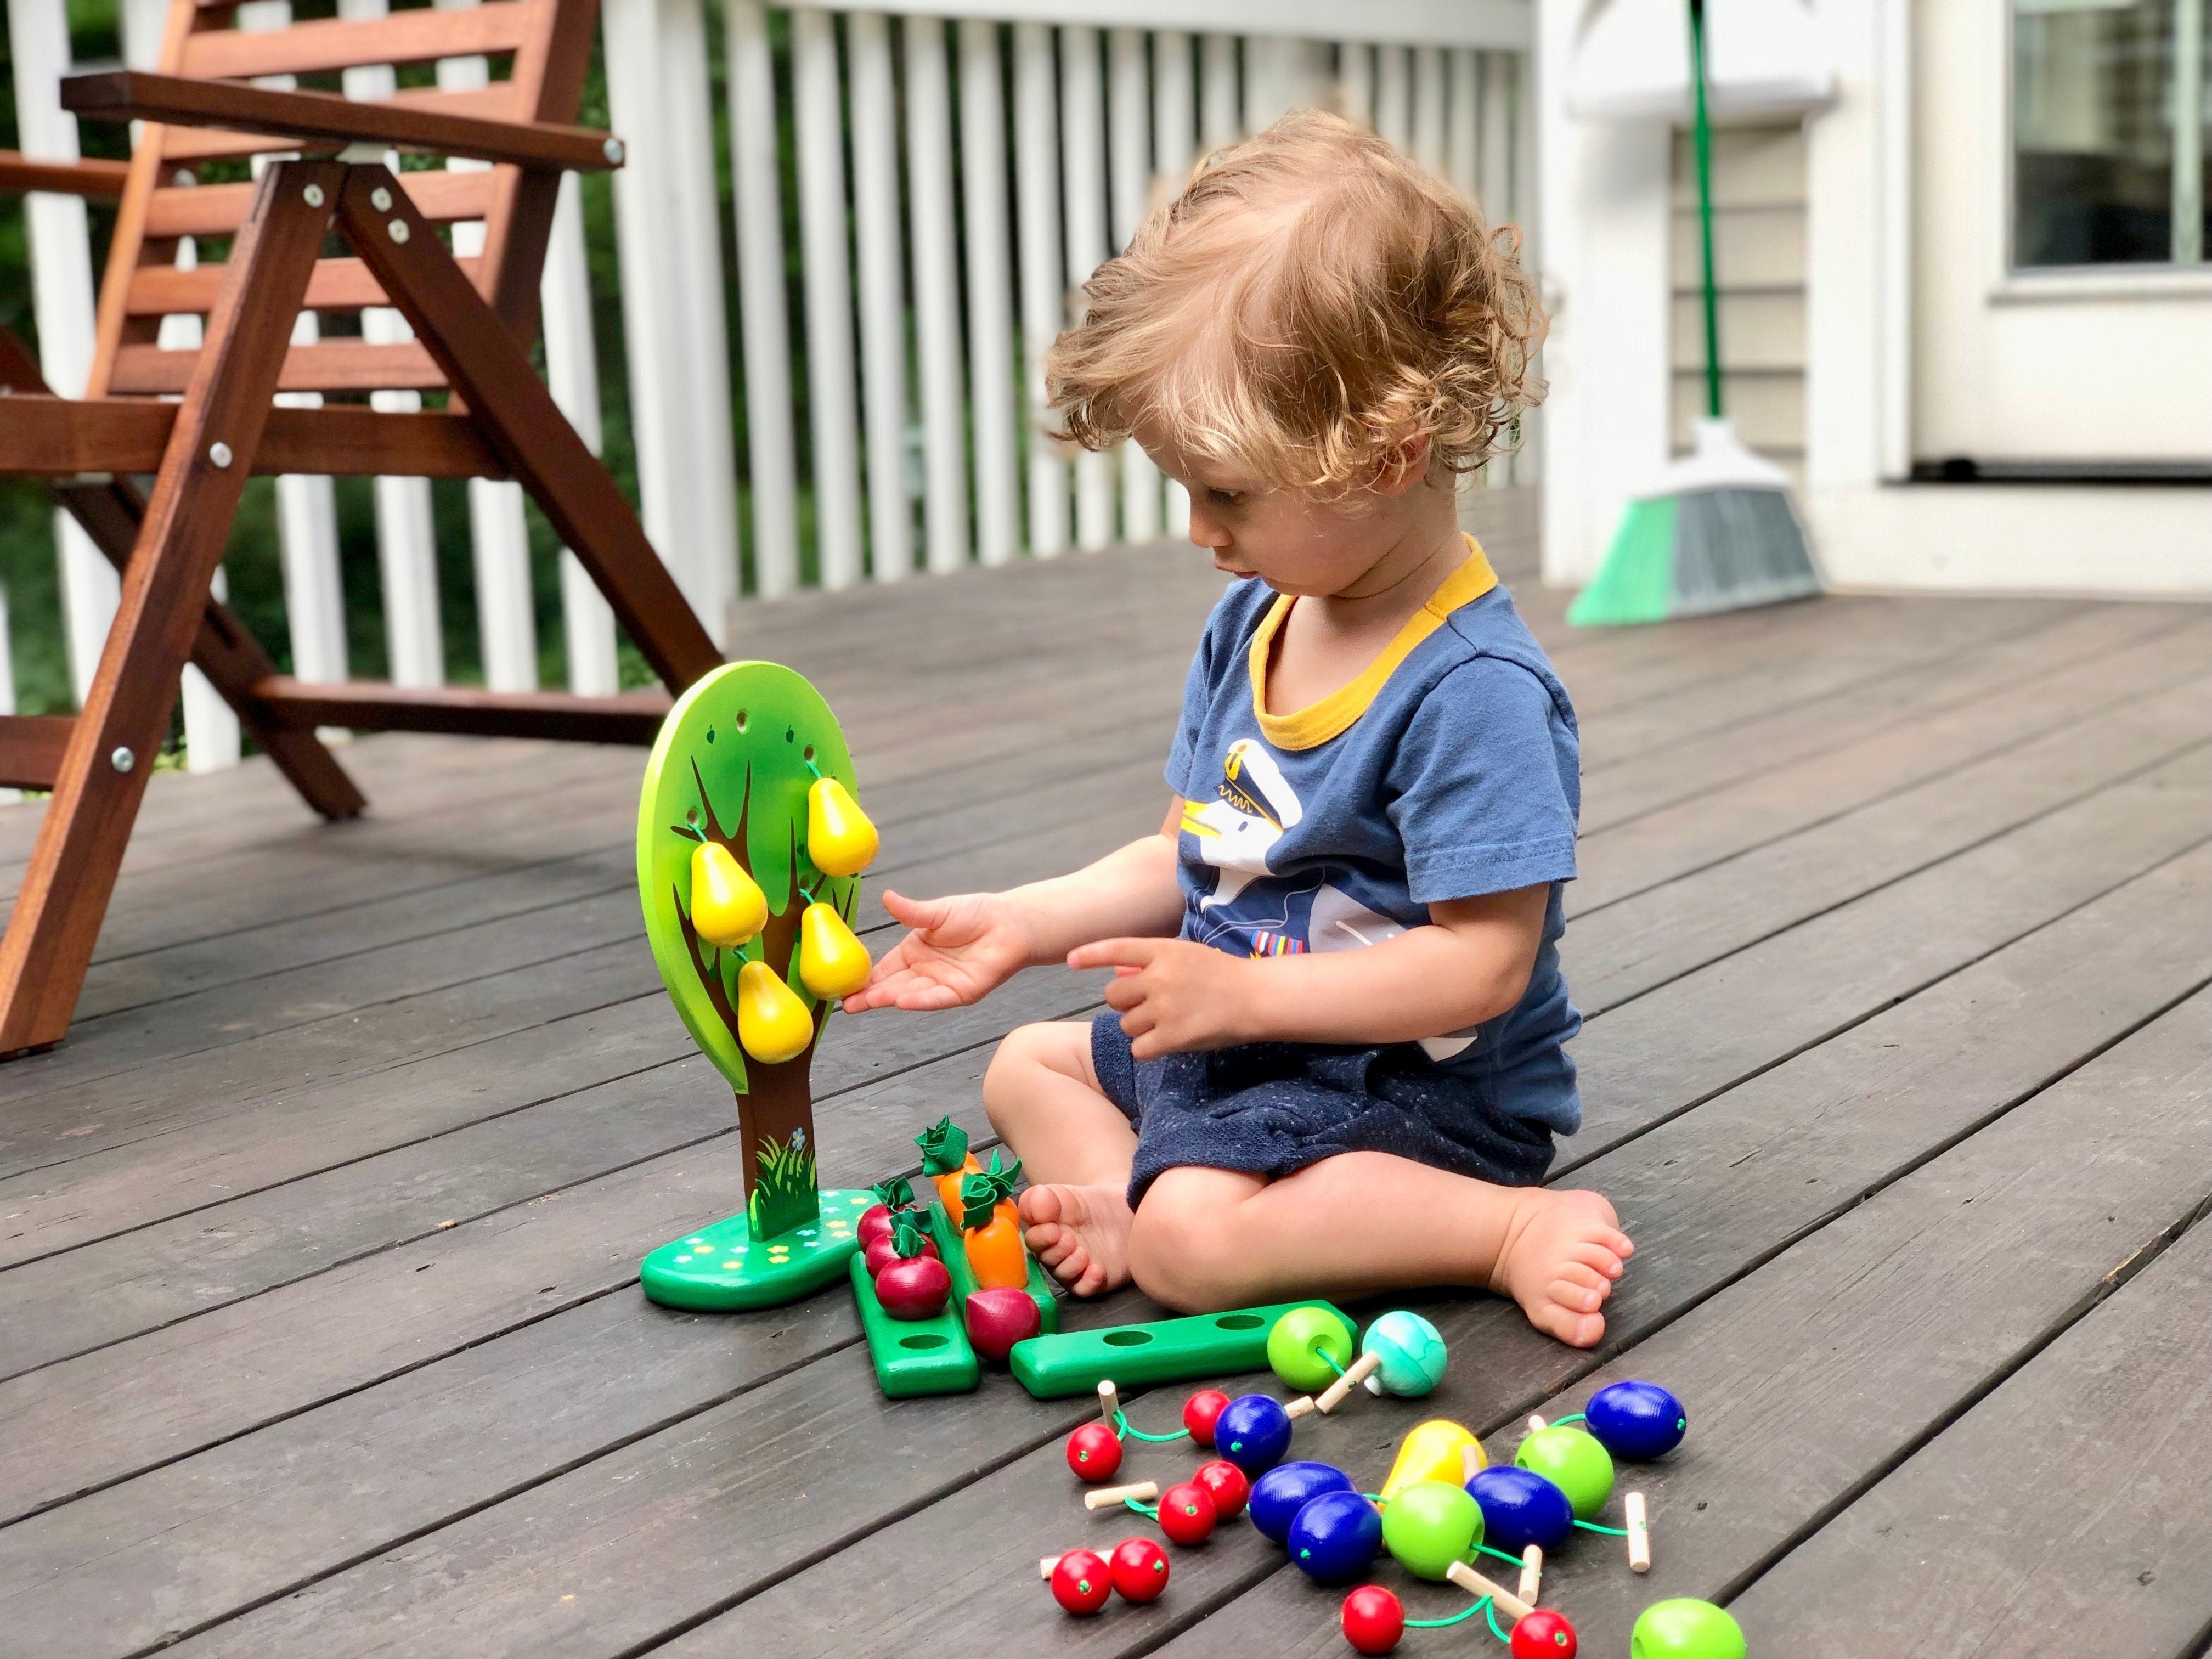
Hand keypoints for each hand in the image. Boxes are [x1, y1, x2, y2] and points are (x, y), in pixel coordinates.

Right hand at [842, 890, 1033, 1012]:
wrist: (1010, 922)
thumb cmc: (975, 914)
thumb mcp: (937, 911)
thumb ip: (911, 911)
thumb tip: (886, 897)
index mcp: (914, 952)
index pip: (884, 969)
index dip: (866, 978)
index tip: (844, 985)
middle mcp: (924, 972)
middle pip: (892, 987)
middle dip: (869, 996)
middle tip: (847, 1004)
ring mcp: (942, 984)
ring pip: (910, 995)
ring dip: (888, 999)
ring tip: (865, 1003)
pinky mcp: (961, 992)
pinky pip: (937, 998)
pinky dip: (919, 1001)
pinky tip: (901, 1001)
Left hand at [1066, 937, 1256, 1058]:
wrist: (1255, 998)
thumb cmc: (1222, 975)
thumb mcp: (1187, 956)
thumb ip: (1153, 963)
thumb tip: (1118, 974)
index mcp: (1164, 951)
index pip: (1117, 948)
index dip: (1090, 954)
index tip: (1070, 960)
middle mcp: (1160, 977)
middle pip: (1114, 996)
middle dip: (1126, 1003)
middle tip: (1149, 1006)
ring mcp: (1165, 1007)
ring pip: (1126, 1024)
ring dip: (1139, 1027)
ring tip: (1167, 1022)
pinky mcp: (1172, 1036)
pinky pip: (1139, 1048)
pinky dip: (1147, 1049)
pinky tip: (1165, 1042)